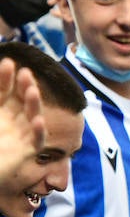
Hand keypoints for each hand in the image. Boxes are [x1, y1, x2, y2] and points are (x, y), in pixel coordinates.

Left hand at [0, 57, 45, 181]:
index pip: (3, 92)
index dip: (5, 78)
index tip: (7, 63)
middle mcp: (11, 123)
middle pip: (20, 100)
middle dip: (23, 86)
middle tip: (26, 72)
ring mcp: (20, 137)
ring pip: (32, 116)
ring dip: (33, 103)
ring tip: (32, 90)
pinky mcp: (26, 153)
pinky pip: (36, 142)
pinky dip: (38, 132)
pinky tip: (39, 121)